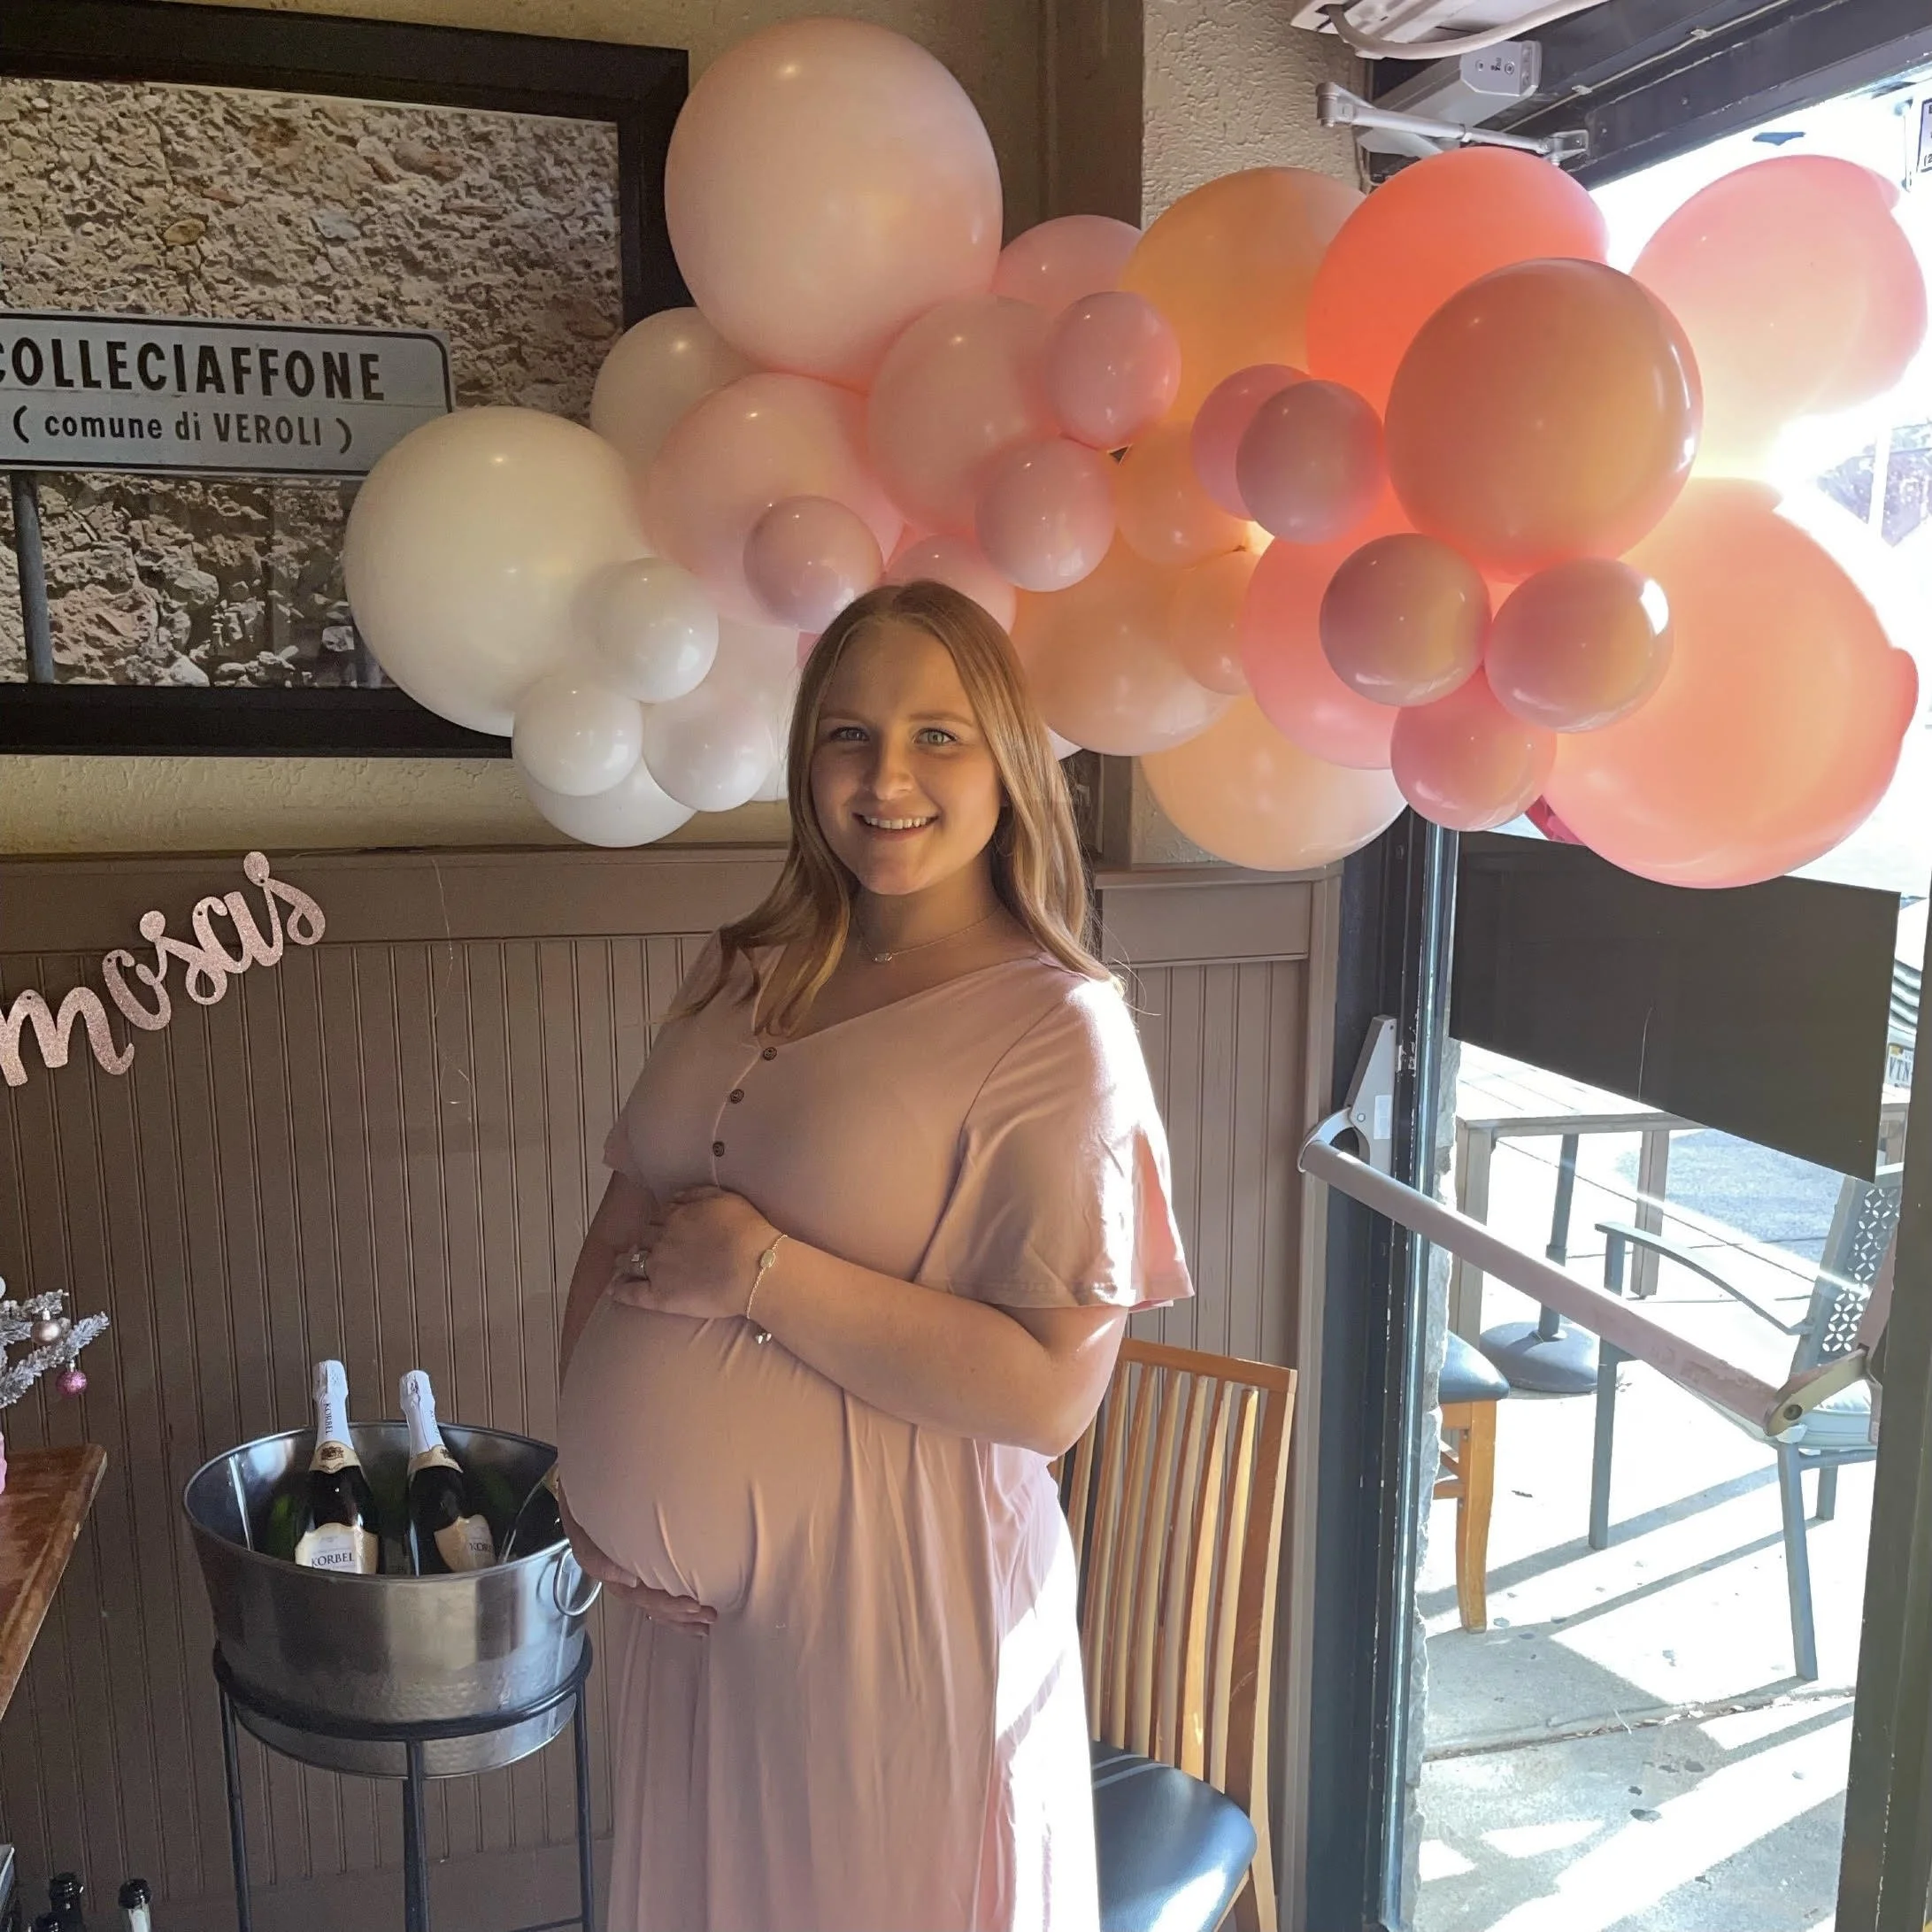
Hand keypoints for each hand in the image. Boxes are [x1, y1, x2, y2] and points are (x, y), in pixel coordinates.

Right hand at [557, 1489, 715, 1630]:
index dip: (668, 1605)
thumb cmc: (588, 1502)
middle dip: (681, 1614)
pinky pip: (657, 1589)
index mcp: (610, 1571)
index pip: (642, 1596)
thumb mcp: (583, 1527)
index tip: (694, 1605)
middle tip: (709, 1616)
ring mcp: (630, 1572)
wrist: (587, 1482)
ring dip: (680, 1615)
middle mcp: (621, 1576)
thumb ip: (596, 1557)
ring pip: (655, 1602)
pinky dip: (675, 1604)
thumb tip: (630, 1581)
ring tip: (706, 1622)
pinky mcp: (639, 1564)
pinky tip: (692, 1612)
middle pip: (652, 1604)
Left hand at [610, 1186, 777, 1323]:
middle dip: (646, 1240)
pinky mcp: (660, 1296)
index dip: (661, 1222)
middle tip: (648, 1247)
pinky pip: (632, 1292)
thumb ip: (697, 1194)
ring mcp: (659, 1268)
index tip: (663, 1228)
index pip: (659, 1216)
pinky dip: (620, 1290)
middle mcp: (662, 1239)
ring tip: (622, 1265)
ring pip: (633, 1261)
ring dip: (626, 1261)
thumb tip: (677, 1196)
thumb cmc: (747, 1232)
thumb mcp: (725, 1198)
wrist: (753, 1267)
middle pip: (645, 1237)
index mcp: (677, 1216)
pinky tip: (613, 1290)